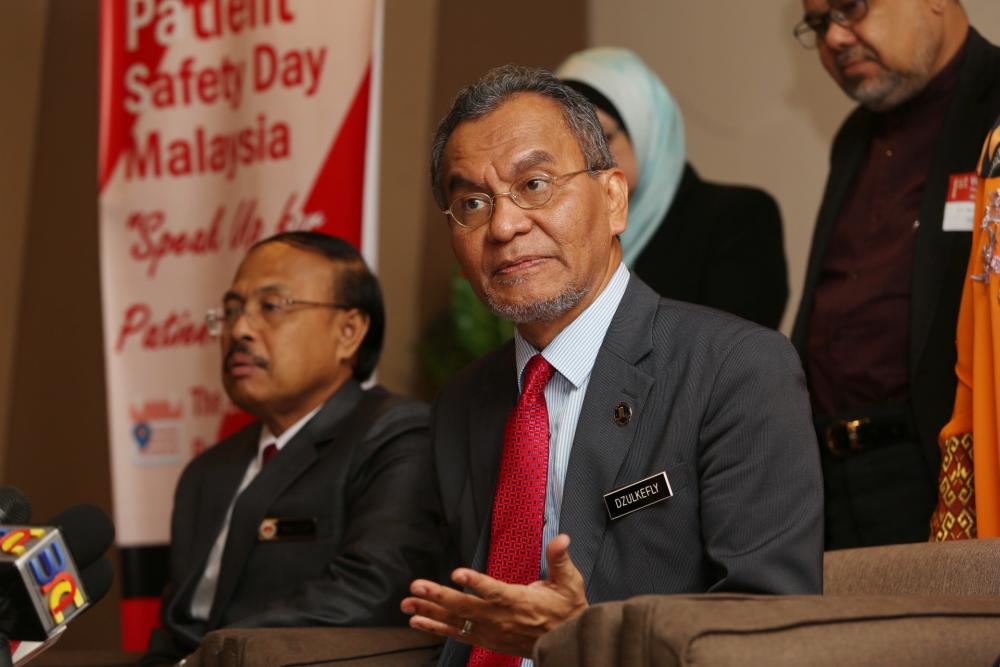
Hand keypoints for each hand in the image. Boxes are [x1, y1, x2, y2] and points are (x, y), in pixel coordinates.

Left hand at [400, 534, 587, 657]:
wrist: (565, 644)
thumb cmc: (565, 611)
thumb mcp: (569, 582)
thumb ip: (559, 559)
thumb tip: (562, 538)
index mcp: (518, 601)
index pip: (494, 591)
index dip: (476, 582)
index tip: (458, 573)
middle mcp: (500, 618)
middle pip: (465, 607)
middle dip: (437, 597)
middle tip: (416, 587)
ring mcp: (490, 631)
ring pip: (456, 622)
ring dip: (429, 613)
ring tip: (408, 605)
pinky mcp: (485, 639)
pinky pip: (457, 634)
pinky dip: (436, 629)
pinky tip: (418, 622)